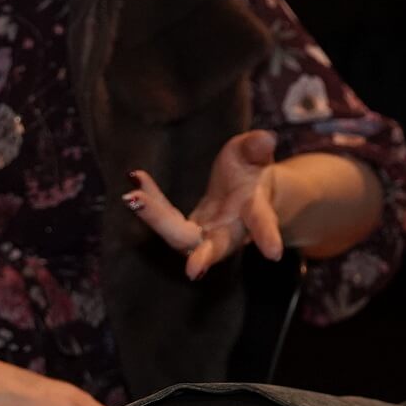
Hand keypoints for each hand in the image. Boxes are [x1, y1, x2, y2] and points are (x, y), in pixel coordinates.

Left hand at [125, 130, 283, 279]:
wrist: (243, 190)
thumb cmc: (251, 171)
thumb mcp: (255, 154)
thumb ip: (257, 148)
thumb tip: (267, 138)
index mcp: (254, 212)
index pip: (261, 223)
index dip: (267, 236)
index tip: (273, 253)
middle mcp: (230, 232)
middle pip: (214, 246)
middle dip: (202, 255)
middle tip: (191, 267)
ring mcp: (205, 237)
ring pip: (180, 237)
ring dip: (156, 219)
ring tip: (132, 197)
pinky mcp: (185, 232)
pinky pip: (165, 220)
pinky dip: (150, 203)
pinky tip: (136, 178)